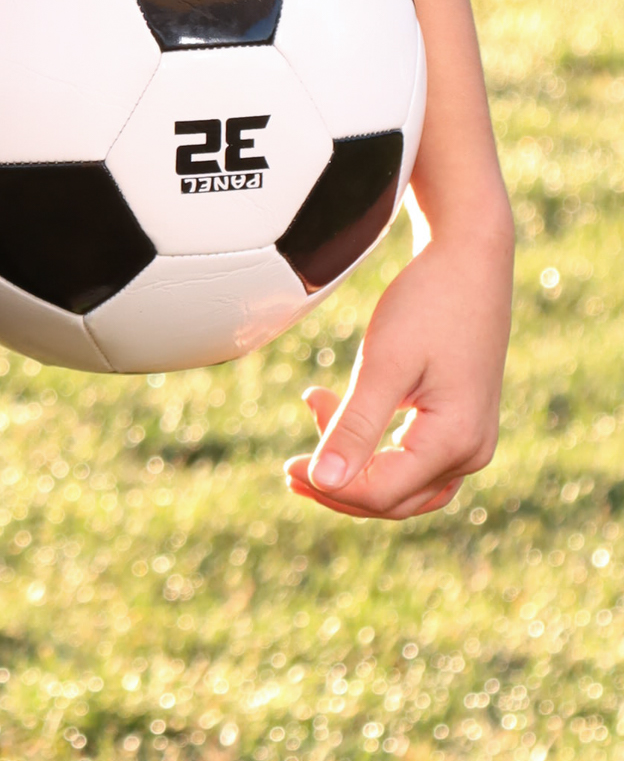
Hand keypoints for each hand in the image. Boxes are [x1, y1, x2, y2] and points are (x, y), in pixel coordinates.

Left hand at [284, 219, 512, 520]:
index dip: (330, 487)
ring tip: (312, 434)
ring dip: (356, 470)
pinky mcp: (462, 425)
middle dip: (339, 484)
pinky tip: (340, 415)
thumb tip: (322, 481)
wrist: (470, 261)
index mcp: (456, 441)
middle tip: (289, 464)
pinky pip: (414, 461)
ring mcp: (471, 441)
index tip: (288, 466)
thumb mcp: (383, 363)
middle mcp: (471, 452)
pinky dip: (375, 451)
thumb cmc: (429, 303)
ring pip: (405, 486)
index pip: (382, 492)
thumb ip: (353, 426)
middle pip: (394, 499)